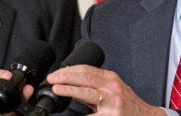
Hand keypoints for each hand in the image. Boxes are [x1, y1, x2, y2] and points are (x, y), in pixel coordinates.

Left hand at [45, 65, 165, 114]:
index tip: (57, 73)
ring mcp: (111, 103)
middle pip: (85, 77)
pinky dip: (81, 113)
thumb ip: (94, 86)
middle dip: (66, 77)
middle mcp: (111, 88)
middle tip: (52, 78)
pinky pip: (92, 115)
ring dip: (70, 90)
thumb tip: (71, 86)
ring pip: (87, 93)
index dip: (69, 70)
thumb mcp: (112, 89)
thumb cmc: (128, 104)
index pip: (86, 69)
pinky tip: (71, 113)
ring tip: (57, 88)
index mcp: (110, 78)